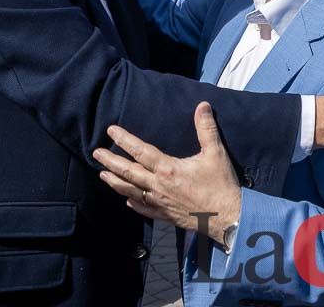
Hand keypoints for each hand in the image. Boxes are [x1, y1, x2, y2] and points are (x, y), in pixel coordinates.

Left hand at [94, 102, 241, 241]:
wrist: (227, 218)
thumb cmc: (221, 185)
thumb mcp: (216, 153)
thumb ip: (206, 128)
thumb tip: (202, 105)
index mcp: (168, 169)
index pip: (140, 151)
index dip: (124, 140)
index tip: (111, 131)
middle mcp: (159, 186)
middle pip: (128, 172)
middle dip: (110, 162)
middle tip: (96, 153)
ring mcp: (160, 203)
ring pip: (131, 191)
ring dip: (115, 182)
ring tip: (102, 175)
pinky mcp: (165, 215)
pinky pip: (143, 208)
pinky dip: (132, 202)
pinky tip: (127, 200)